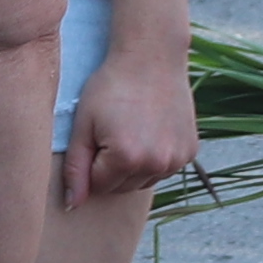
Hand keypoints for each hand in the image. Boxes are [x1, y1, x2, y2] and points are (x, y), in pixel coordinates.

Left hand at [59, 37, 201, 211]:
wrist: (152, 57)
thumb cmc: (110, 87)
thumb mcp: (84, 124)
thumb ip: (76, 168)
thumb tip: (73, 205)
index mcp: (126, 158)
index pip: (98, 185)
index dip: (91, 162)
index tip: (96, 135)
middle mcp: (156, 164)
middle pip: (121, 187)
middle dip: (111, 167)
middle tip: (113, 130)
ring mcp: (177, 159)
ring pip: (143, 181)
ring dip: (133, 166)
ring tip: (131, 130)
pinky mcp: (190, 152)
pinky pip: (163, 169)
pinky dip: (154, 158)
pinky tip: (150, 131)